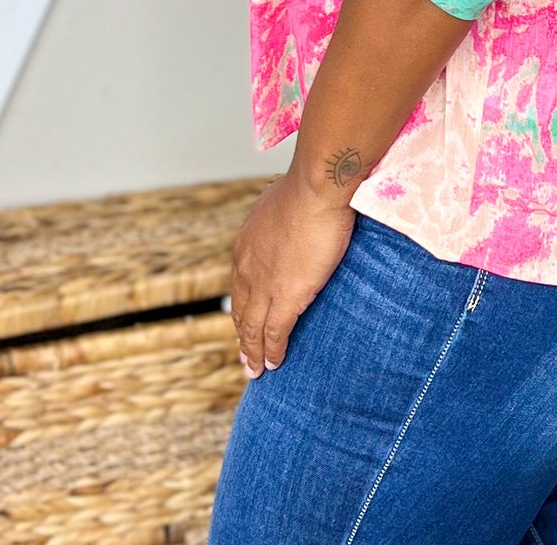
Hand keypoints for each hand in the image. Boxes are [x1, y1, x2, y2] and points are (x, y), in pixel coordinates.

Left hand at [229, 172, 355, 378]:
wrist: (316, 188)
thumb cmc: (307, 188)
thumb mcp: (279, 203)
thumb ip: (277, 222)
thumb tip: (287, 219)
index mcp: (246, 246)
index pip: (240, 285)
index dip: (242, 307)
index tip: (244, 321)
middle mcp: (247, 269)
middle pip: (241, 311)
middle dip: (243, 336)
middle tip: (245, 357)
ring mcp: (265, 285)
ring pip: (253, 329)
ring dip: (253, 352)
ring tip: (255, 369)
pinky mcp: (286, 297)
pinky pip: (275, 333)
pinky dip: (272, 351)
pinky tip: (273, 363)